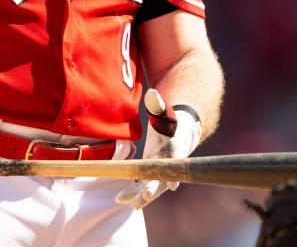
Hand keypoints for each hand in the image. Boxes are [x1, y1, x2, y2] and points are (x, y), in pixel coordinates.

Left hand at [115, 89, 201, 209]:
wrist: (176, 132)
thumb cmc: (169, 121)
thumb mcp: (164, 112)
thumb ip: (157, 105)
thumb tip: (152, 93)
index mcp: (175, 149)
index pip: (175, 163)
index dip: (172, 173)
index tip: (172, 185)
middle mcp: (169, 164)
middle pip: (163, 179)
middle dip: (155, 188)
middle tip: (146, 197)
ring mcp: (160, 171)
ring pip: (151, 186)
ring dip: (140, 195)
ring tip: (127, 202)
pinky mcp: (151, 174)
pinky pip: (142, 186)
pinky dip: (133, 193)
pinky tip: (120, 198)